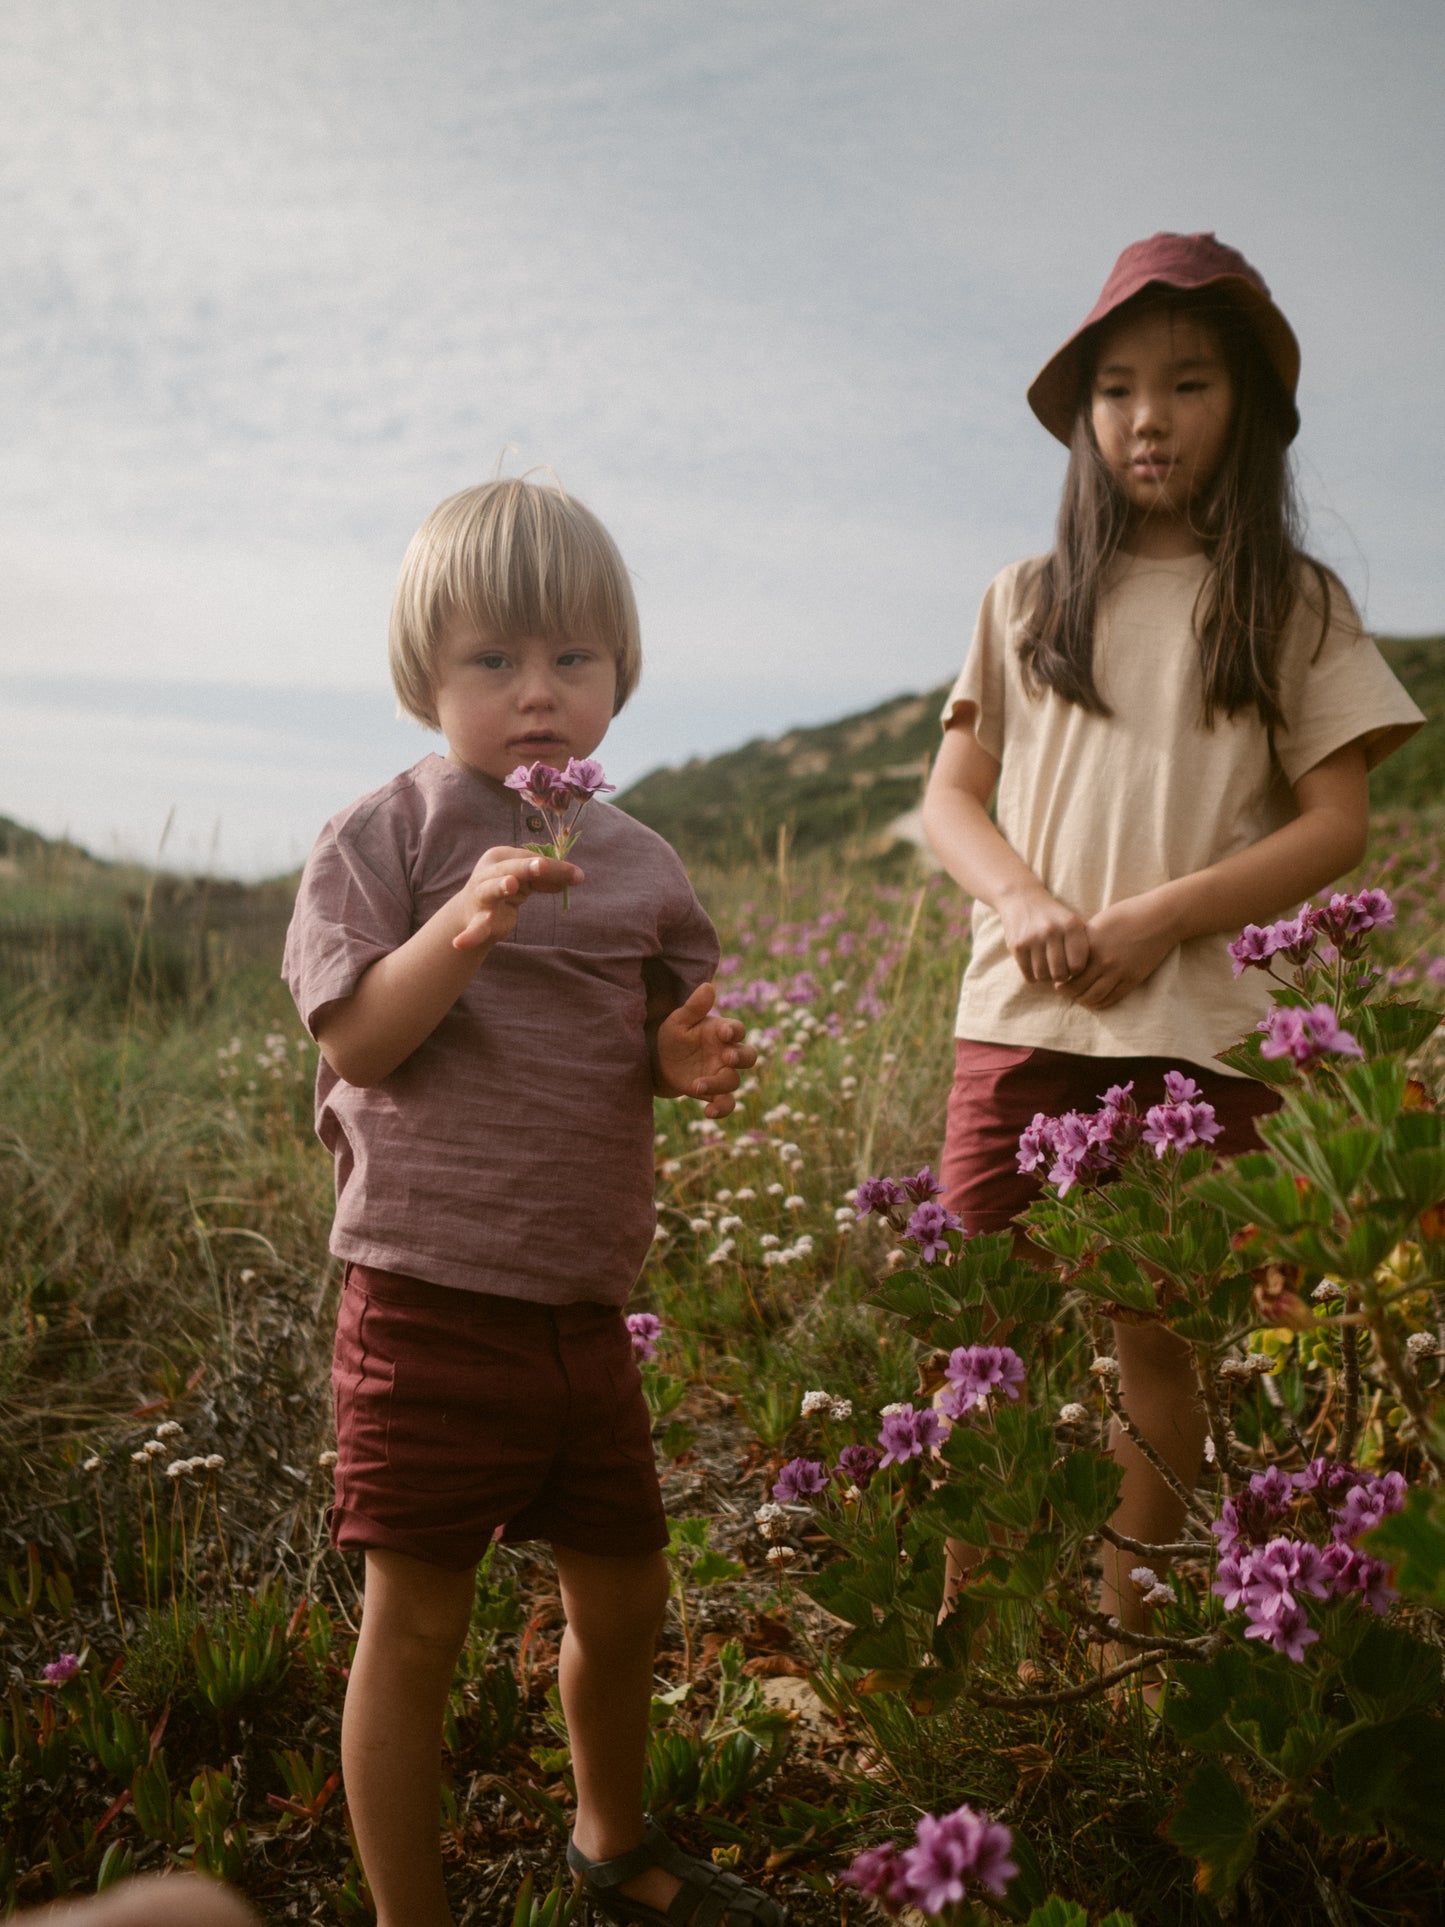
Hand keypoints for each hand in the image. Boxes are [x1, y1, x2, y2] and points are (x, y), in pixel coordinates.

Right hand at [451, 847, 582, 950]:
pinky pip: (475, 929)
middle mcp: (487, 872)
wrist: (474, 912)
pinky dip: (469, 936)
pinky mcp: (478, 920)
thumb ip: (549, 877)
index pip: (530, 857)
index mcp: (500, 856)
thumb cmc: (507, 888)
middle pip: (512, 868)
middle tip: (541, 866)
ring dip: (500, 886)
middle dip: (526, 867)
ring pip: (490, 890)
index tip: (577, 876)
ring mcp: (480, 896)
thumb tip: (576, 876)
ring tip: (511, 886)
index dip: (553, 867)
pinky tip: (459, 943)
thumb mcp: (528, 879)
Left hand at [653, 982, 756, 1116]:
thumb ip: (694, 1007)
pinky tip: (708, 1113)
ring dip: (719, 1084)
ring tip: (697, 1085)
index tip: (726, 1032)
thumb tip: (708, 986)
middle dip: (741, 1058)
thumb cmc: (673, 1036)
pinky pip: (727, 1103)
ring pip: (734, 1081)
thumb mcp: (679, 1021)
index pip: (737, 1030)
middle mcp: (727, 1053)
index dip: (735, 1031)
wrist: (659, 1063)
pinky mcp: (714, 1093)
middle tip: (726, 1058)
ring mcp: (722, 1074)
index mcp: (721, 1032)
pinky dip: (722, 1109)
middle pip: (749, 1056)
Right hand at [997, 885, 1090, 986]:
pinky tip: (1035, 966)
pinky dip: (1033, 976)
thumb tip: (1084, 978)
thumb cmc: (1054, 918)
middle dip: (1061, 976)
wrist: (1021, 899)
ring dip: (1046, 976)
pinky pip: (1028, 975)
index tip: (1072, 966)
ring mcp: (1032, 938)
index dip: (1076, 971)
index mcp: (1070, 925)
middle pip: (1060, 974)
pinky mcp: (1017, 946)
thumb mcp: (1073, 923)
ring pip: (1042, 976)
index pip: (1077, 966)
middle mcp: (1051, 931)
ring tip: (1048, 967)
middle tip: (1059, 970)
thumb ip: (1083, 947)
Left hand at [1059, 895, 1177, 1008]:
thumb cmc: (1129, 914)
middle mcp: (1102, 960)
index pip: (1067, 970)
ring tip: (1079, 997)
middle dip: (1068, 992)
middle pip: (1076, 987)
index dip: (1060, 978)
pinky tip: (1095, 1000)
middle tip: (1065, 991)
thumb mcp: (1100, 922)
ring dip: (1082, 1000)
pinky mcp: (1133, 979)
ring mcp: (1119, 972)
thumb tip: (1070, 954)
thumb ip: (1084, 940)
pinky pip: (1112, 998)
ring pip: (1093, 997)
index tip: (1058, 979)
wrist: (1161, 918)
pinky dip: (1100, 1003)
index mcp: (1091, 944)